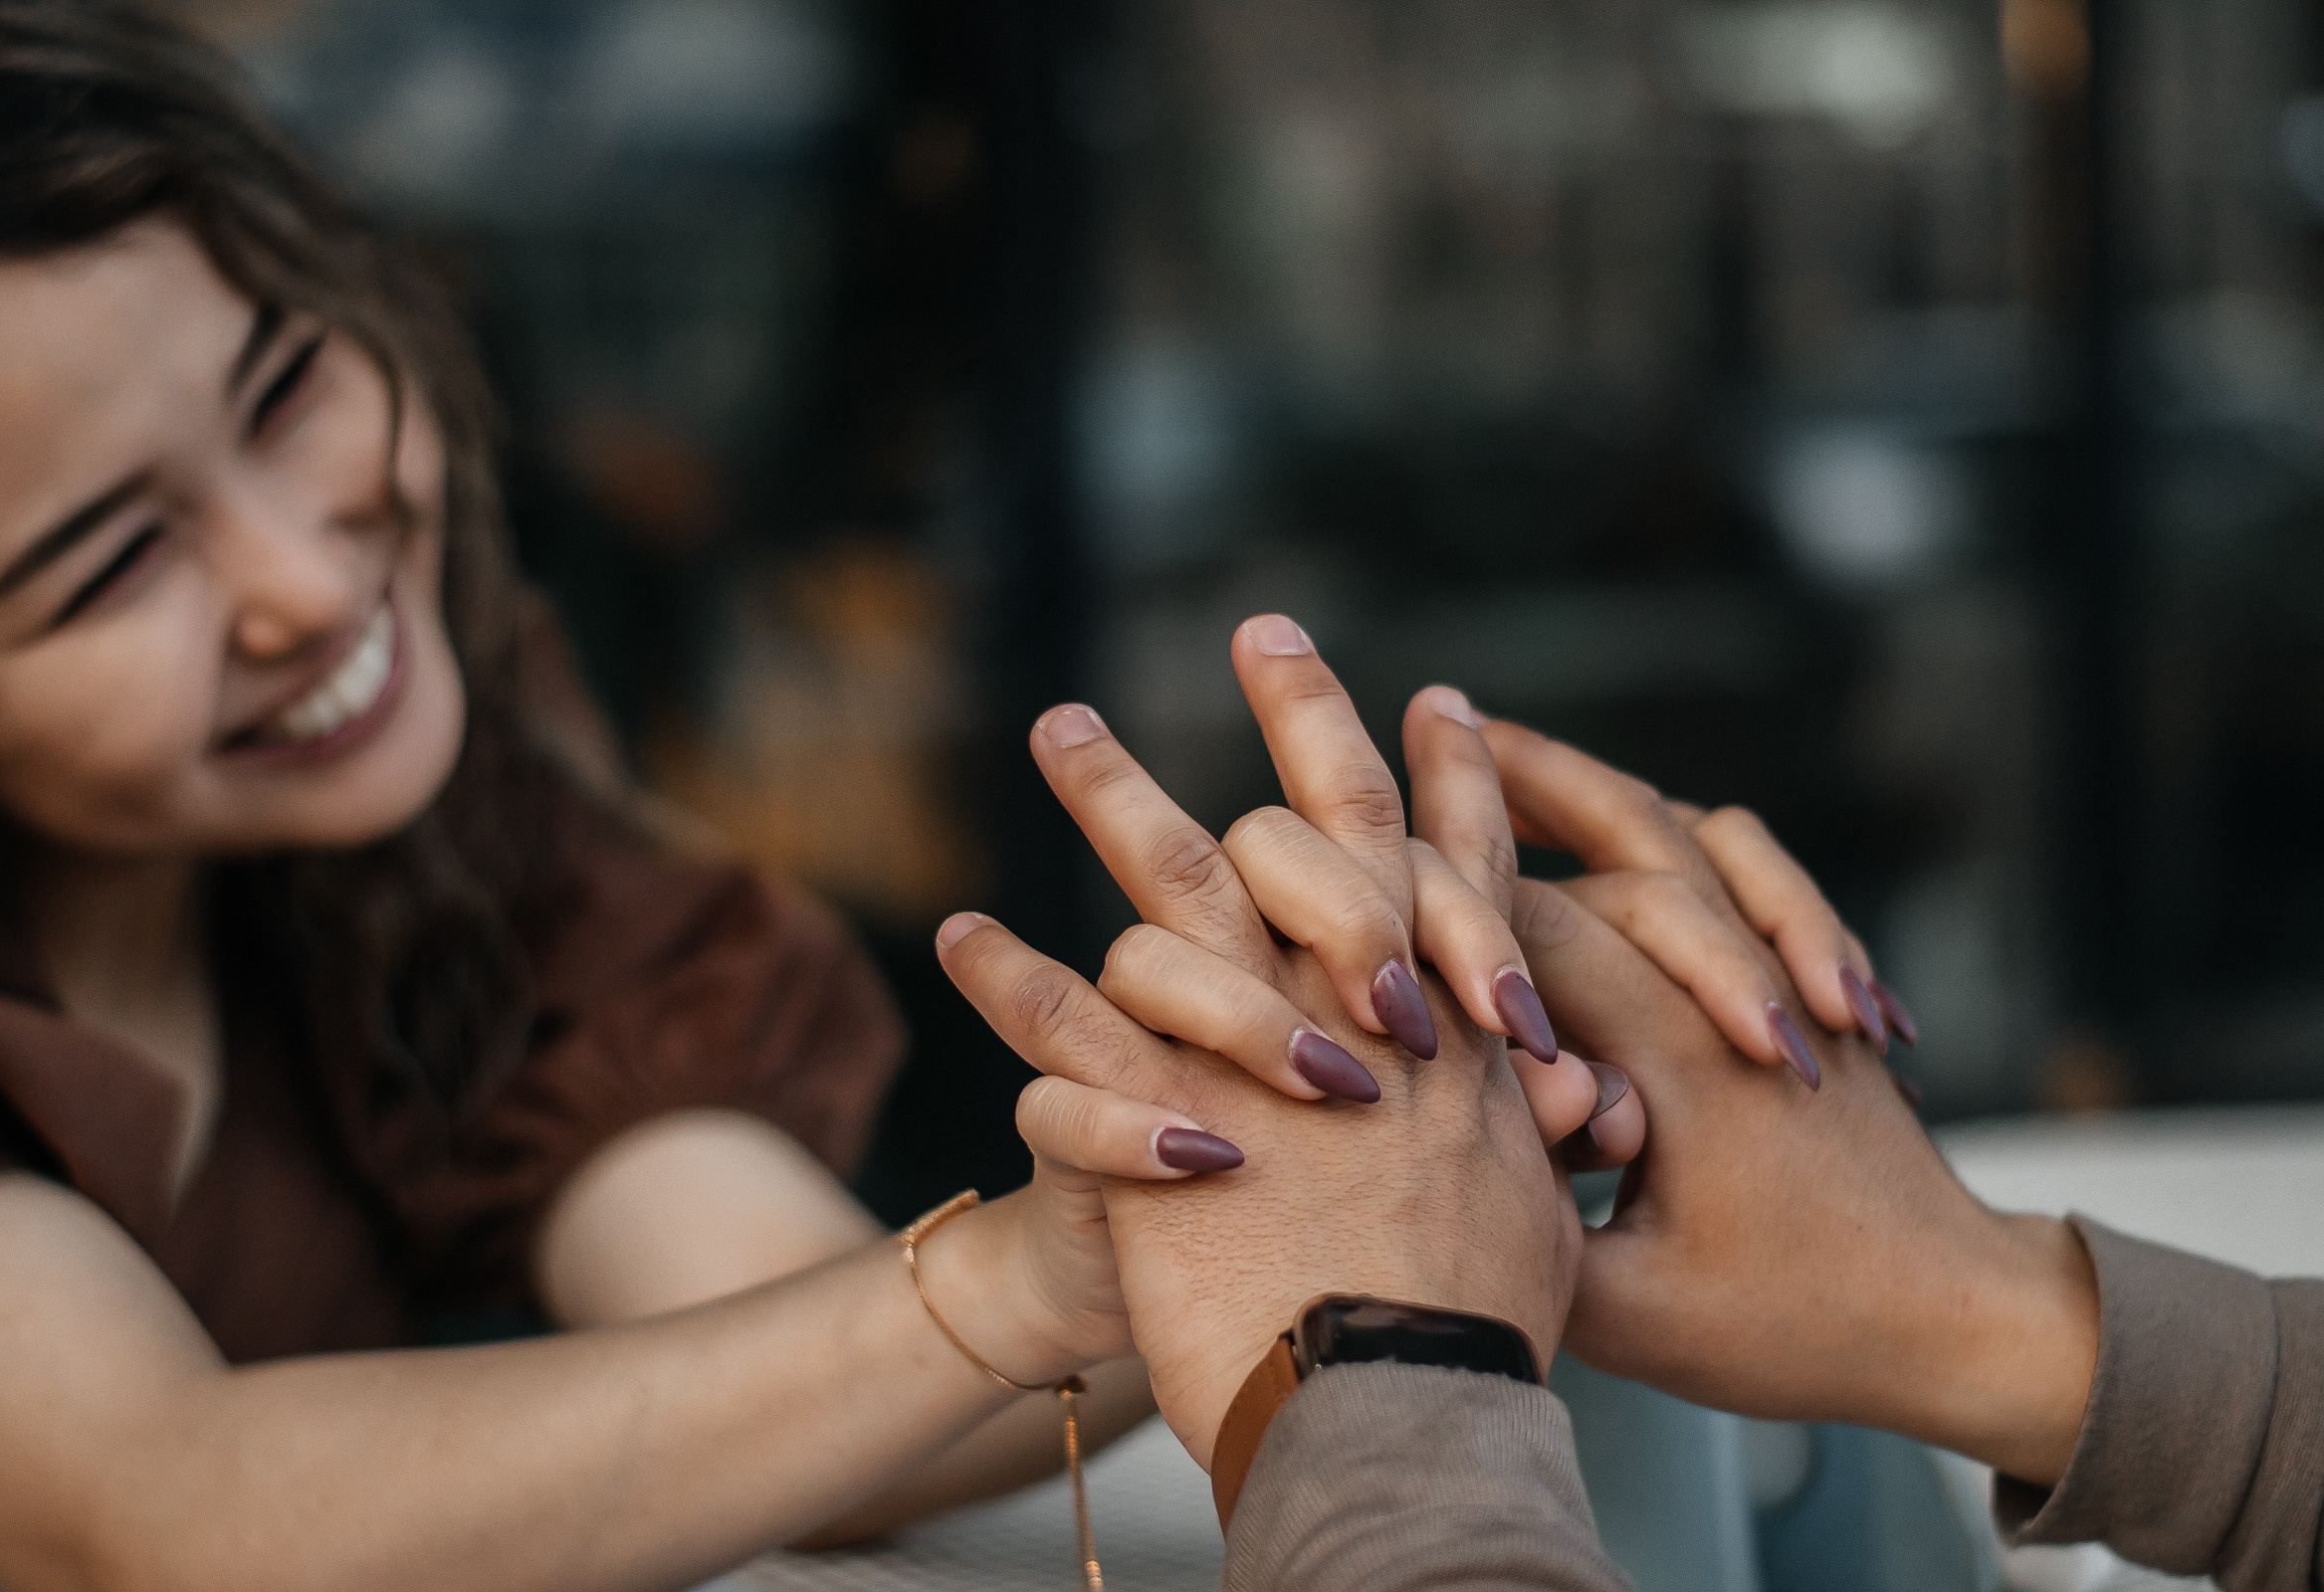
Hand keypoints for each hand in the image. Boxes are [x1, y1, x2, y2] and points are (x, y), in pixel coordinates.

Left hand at [940, 619, 1597, 1462]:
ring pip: (1174, 880)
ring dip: (1113, 789)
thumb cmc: (1474, 1326)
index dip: (1451, 774)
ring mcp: (1252, 1044)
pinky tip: (959, 930)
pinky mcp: (1154, 1107)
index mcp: (1451, 1021)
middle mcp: (1355, 1001)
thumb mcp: (1538, 1206)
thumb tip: (1585, 1094)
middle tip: (1269, 627)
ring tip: (1062, 721)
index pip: (1460, 861)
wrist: (1403, 1406)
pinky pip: (1060, 1017)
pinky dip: (1005, 973)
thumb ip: (1541, 1128)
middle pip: (1321, 821)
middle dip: (1302, 711)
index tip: (1435, 699)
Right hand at [1486, 726, 2097, 1486]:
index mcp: (1682, 1051)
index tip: (1374, 863)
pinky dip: (1685, 833)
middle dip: (1521, 777)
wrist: (1957, 1318)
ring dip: (1599, 784)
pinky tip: (1635, 830)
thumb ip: (1524, 1220)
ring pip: (1688, 833)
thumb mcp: (1631, 1313)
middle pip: (1620, 833)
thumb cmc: (1796, 1325)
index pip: (1539, 927)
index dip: (1447, 896)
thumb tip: (1431, 1142)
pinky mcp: (1811, 983)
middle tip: (1435, 721)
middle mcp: (1735, 984)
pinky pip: (1750, 867)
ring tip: (1511, 752)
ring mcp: (1783, 973)